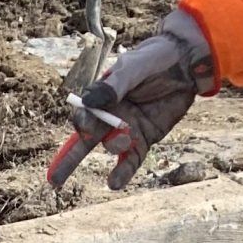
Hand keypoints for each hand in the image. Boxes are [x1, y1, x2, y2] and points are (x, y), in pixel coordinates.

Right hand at [47, 7, 215, 191]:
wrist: (189, 62)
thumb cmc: (157, 58)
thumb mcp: (135, 67)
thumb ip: (115, 85)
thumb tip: (88, 100)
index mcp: (103, 96)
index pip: (84, 114)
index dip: (82, 123)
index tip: (88, 126)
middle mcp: (110, 116)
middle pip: (85, 140)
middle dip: (68, 160)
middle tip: (54, 180)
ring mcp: (126, 129)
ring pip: (110, 147)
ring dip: (115, 146)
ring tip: (128, 138)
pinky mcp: (144, 140)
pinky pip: (130, 161)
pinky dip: (122, 174)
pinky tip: (114, 184)